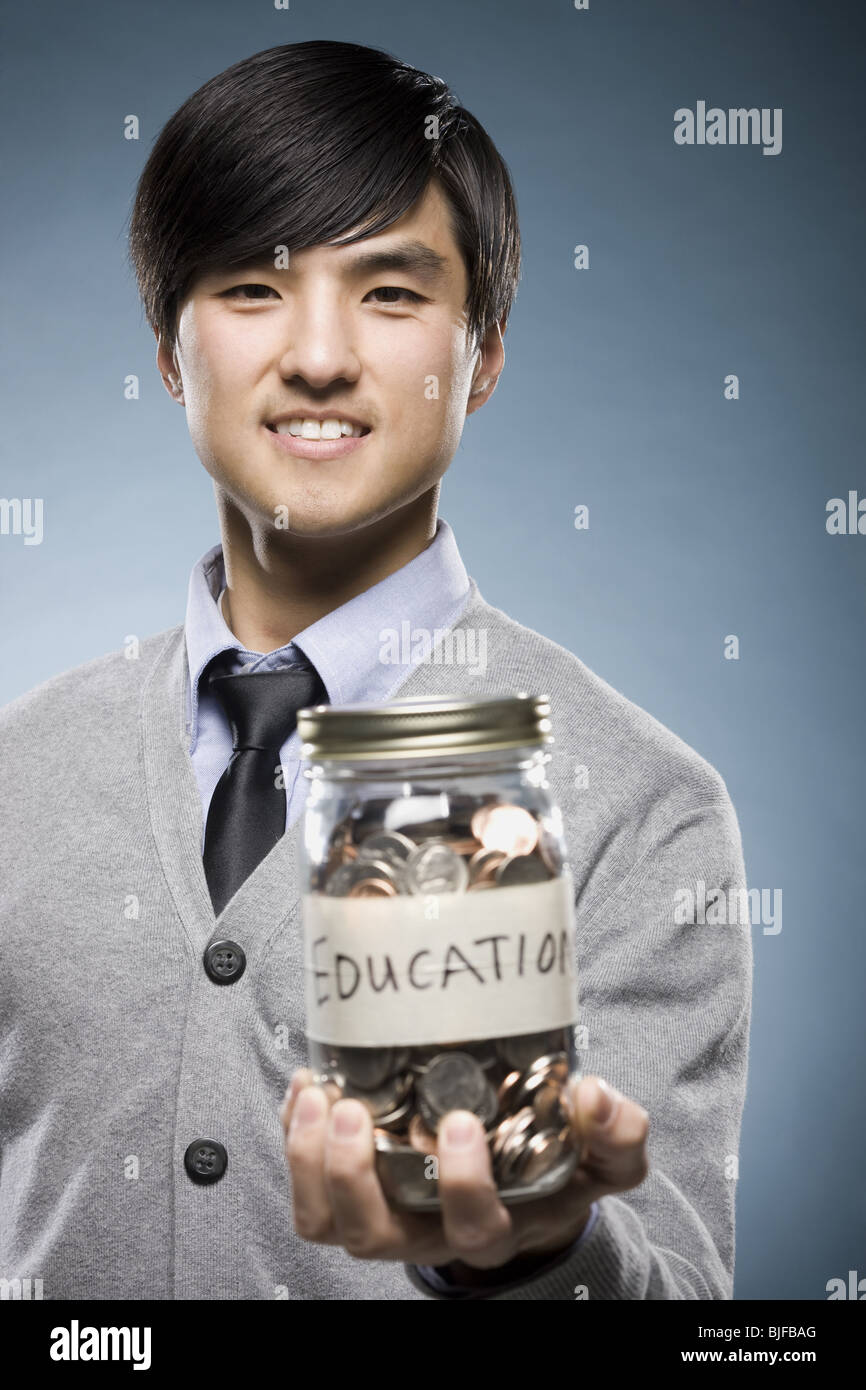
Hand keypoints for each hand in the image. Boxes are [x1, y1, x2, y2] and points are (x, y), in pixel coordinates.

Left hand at [280, 1070, 649, 1274]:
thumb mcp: (601, 1159)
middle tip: (356, 1111)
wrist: (523, 1190)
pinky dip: (296, 1142)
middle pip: (375, 1236)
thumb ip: (616, 1133)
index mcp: (492, 1225)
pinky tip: (306, 1091)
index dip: (462, 1185)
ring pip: (327, 1221)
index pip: (473, 1227)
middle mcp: (429, 1231)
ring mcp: (386, 1216)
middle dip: (355, 1176)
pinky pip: (307, 1192)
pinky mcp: (352, 1194)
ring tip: (318, 1099)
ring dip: (310, 1161)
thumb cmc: (554, 1172)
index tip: (461, 1123)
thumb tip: (596, 1095)